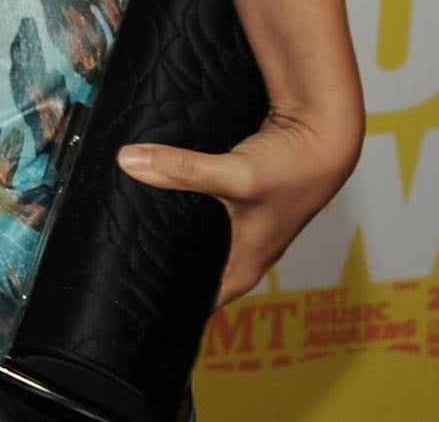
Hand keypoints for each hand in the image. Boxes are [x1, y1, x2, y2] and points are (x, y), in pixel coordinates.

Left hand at [116, 107, 356, 306]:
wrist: (324, 135)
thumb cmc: (293, 168)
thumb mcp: (235, 175)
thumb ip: (183, 169)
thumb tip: (128, 161)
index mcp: (243, 268)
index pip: (197, 303)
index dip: (165, 301)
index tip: (127, 292)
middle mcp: (242, 253)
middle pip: (190, 270)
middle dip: (157, 263)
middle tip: (115, 254)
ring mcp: (239, 227)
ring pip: (193, 239)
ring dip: (167, 231)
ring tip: (124, 225)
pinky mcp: (235, 200)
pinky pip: (198, 211)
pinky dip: (179, 205)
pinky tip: (152, 193)